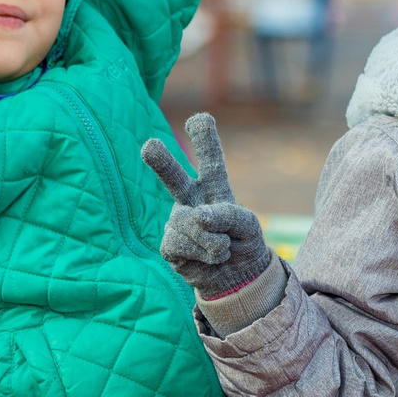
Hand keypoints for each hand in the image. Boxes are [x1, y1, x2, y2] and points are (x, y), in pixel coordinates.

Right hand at [139, 112, 275, 298]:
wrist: (236, 278)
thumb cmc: (242, 242)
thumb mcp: (248, 225)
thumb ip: (227, 215)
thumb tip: (198, 216)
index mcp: (213, 186)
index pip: (210, 160)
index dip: (205, 140)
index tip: (201, 118)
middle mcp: (190, 199)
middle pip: (174, 178)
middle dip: (162, 163)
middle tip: (149, 147)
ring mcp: (177, 221)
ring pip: (188, 224)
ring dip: (212, 241)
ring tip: (221, 248)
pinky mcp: (169, 245)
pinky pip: (180, 244)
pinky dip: (201, 254)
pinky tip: (207, 259)